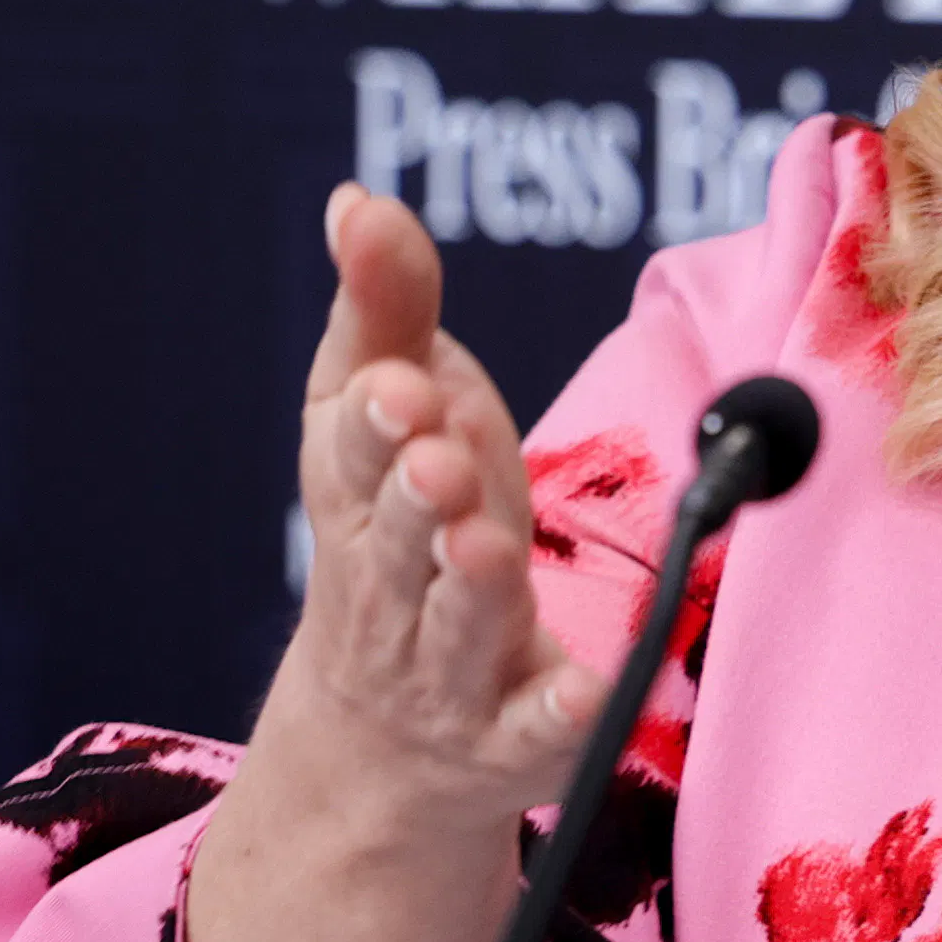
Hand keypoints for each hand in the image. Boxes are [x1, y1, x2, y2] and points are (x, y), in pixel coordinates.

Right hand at [182, 190, 599, 941]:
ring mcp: (450, 670)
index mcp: (358, 497)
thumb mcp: (391, 415)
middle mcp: (395, 586)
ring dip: (471, 585)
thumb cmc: (402, 529)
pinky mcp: (515, 738)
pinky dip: (561, 713)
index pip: (350, 452)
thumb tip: (358, 198)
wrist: (379, 743)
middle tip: (434, 454)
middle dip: (413, 496)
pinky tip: (591, 691)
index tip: (398, 384)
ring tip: (484, 541)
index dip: (373, 419)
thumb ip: (386, 308)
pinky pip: (537, 730)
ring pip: (457, 628)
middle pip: (398, 541)